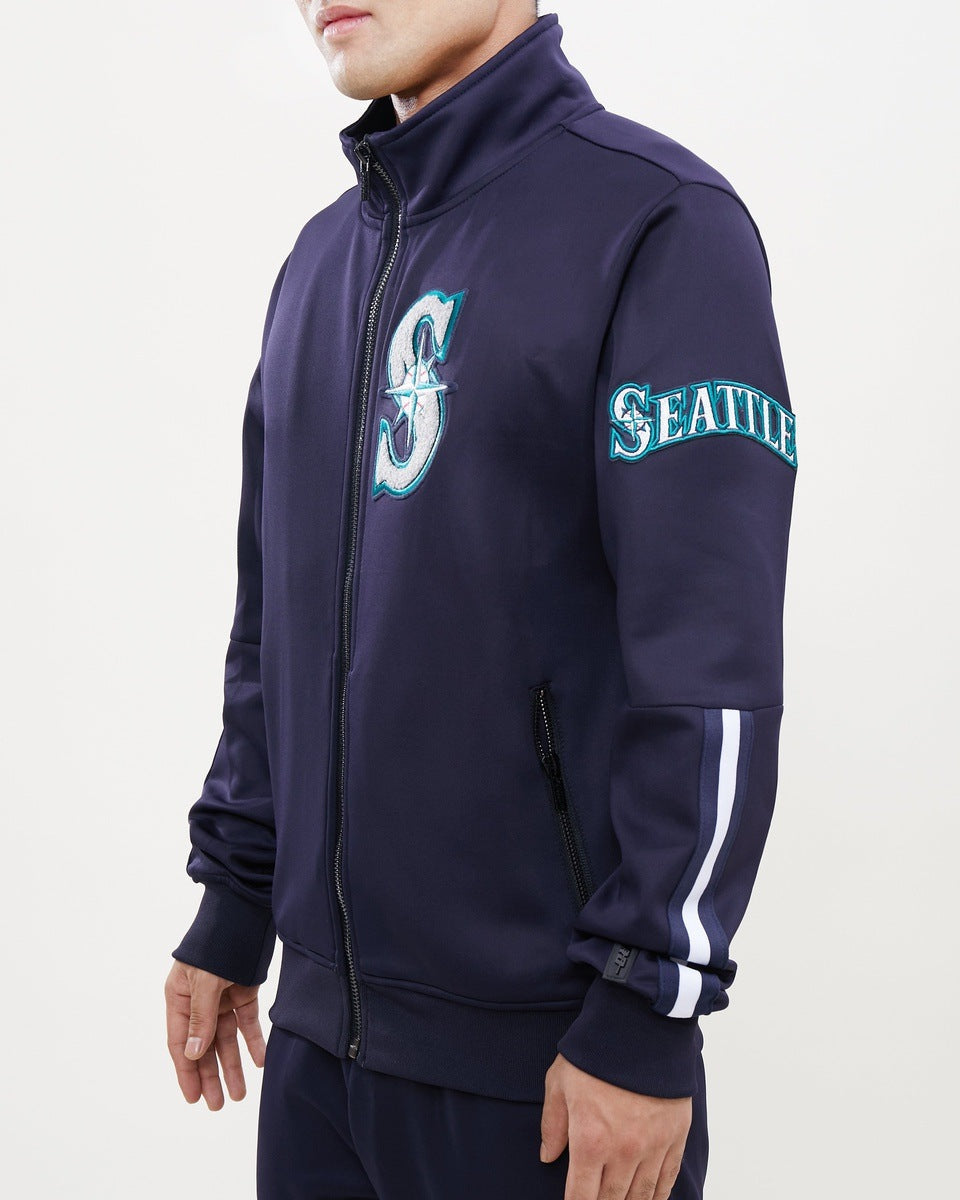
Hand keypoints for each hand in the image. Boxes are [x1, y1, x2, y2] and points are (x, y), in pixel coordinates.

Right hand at [165, 959, 266, 1109]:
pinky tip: (260, 1061)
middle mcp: (198, 1001)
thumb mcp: (203, 982)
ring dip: (232, 1064)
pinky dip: (254, 1041)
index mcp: (179, 998)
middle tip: (218, 1105)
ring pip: (226, 1038)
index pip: (180, 1042)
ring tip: (240, 1093)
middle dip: (210, 1075)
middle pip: (203, 1045)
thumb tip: (191, 1054)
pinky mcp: (243, 991)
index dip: (186, 1072)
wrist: (241, 912)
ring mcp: (221, 996)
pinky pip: (247, 1022)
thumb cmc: (214, 944)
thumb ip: (200, 1018)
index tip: (193, 1098)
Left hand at [540, 1053, 691, 1199]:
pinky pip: (667, 1178)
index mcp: (590, 1140)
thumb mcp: (559, 1082)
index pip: (581, 1197)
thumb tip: (548, 1156)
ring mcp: (652, 1146)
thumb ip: (552, 1124)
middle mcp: (623, 1151)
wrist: (641, 1028)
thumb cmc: (595, 1052)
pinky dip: (658, 1195)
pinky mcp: (675, 1136)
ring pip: (642, 1196)